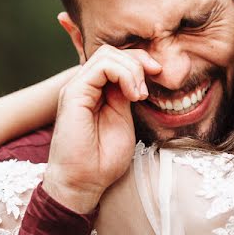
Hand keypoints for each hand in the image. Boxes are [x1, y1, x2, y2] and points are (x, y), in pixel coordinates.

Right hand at [43, 45, 160, 212]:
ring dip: (133, 68)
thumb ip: (127, 96)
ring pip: (107, 54)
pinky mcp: (74, 94)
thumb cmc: (103, 160)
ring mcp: (78, 88)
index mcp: (96, 91)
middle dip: (139, 59)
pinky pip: (101, 67)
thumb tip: (140, 78)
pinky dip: (124, 74)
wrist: (83, 183)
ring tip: (141, 94)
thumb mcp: (123, 120)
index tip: (159, 74)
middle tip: (155, 78)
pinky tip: (134, 95)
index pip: (117, 59)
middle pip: (113, 52)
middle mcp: (85, 86)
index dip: (140, 60)